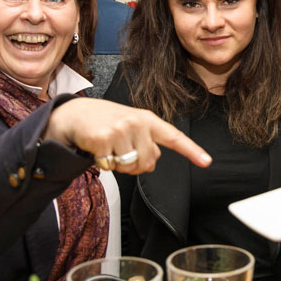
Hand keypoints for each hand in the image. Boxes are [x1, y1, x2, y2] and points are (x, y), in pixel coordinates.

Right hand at [43, 98, 211, 172]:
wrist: (75, 114)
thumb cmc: (106, 122)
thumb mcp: (132, 127)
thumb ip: (146, 144)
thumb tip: (151, 164)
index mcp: (148, 119)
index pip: (174, 137)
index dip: (191, 150)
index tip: (206, 161)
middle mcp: (137, 122)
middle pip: (148, 162)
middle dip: (135, 164)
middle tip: (121, 151)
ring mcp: (120, 129)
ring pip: (130, 166)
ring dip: (118, 165)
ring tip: (109, 148)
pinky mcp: (103, 138)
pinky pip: (111, 166)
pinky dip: (103, 163)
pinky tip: (97, 148)